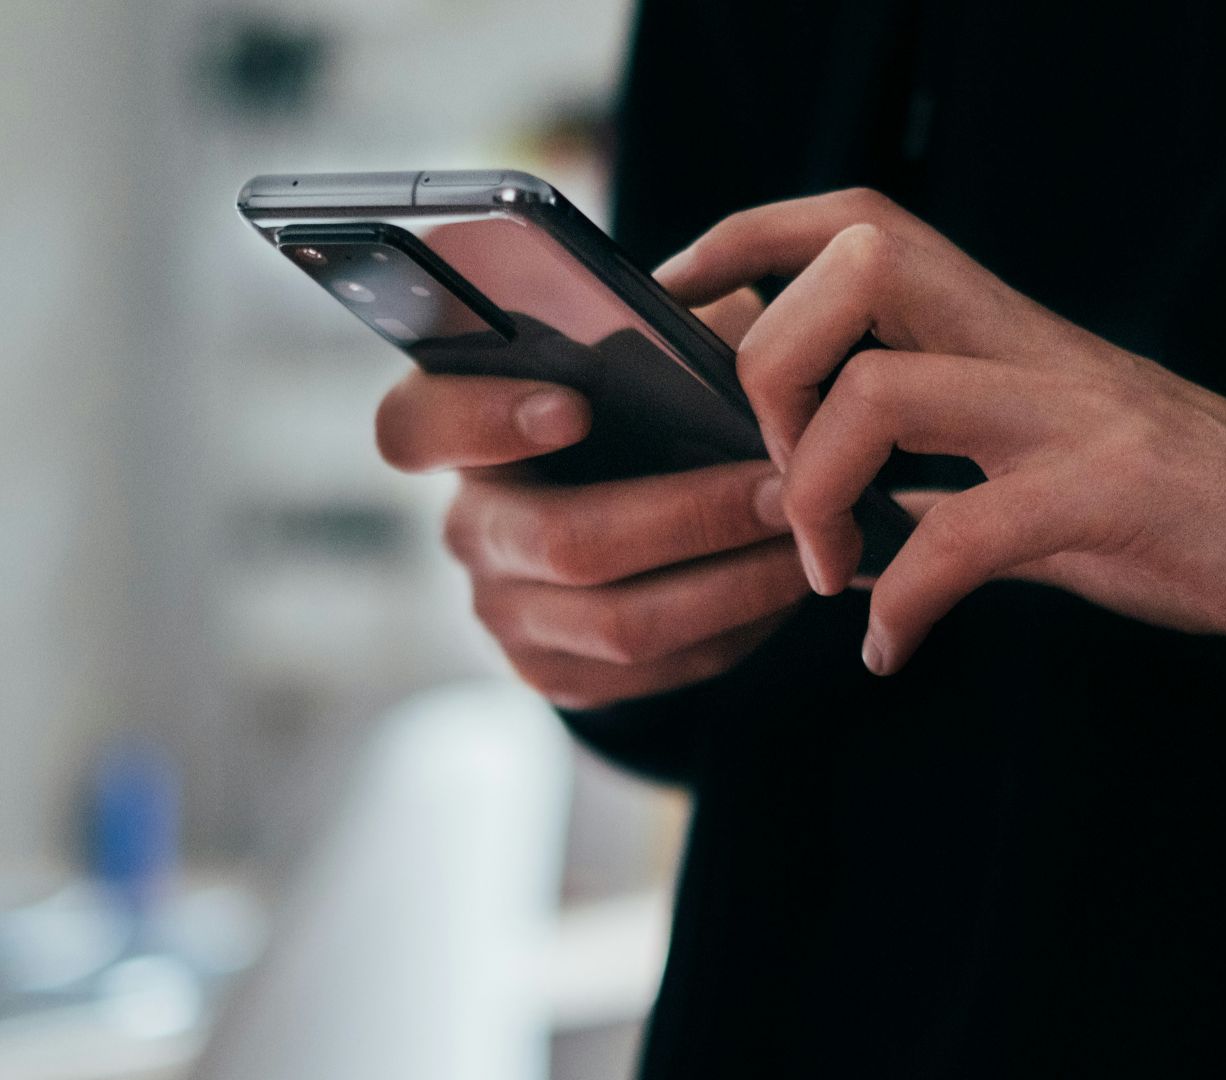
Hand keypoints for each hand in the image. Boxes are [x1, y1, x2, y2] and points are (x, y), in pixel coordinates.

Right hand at [375, 291, 809, 708]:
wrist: (631, 521)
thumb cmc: (637, 406)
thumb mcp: (641, 350)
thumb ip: (662, 331)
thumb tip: (728, 336)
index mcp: (458, 427)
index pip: (416, 426)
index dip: (483, 421)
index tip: (574, 406)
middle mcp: (468, 526)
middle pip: (562, 541)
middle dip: (690, 516)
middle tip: (783, 489)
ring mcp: (504, 611)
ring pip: (620, 623)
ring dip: (732, 583)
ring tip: (809, 540)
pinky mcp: (554, 673)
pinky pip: (653, 670)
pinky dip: (734, 629)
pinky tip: (785, 586)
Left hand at [657, 189, 1225, 674]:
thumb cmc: (1158, 506)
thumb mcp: (1026, 465)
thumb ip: (930, 466)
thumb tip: (818, 496)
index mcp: (997, 326)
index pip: (859, 221)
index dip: (751, 236)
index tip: (678, 296)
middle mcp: (1026, 344)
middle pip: (856, 267)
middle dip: (771, 368)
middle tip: (775, 478)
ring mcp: (1069, 412)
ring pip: (884, 391)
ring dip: (819, 491)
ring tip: (827, 571)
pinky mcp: (1109, 493)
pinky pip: (965, 534)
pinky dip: (904, 601)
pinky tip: (891, 647)